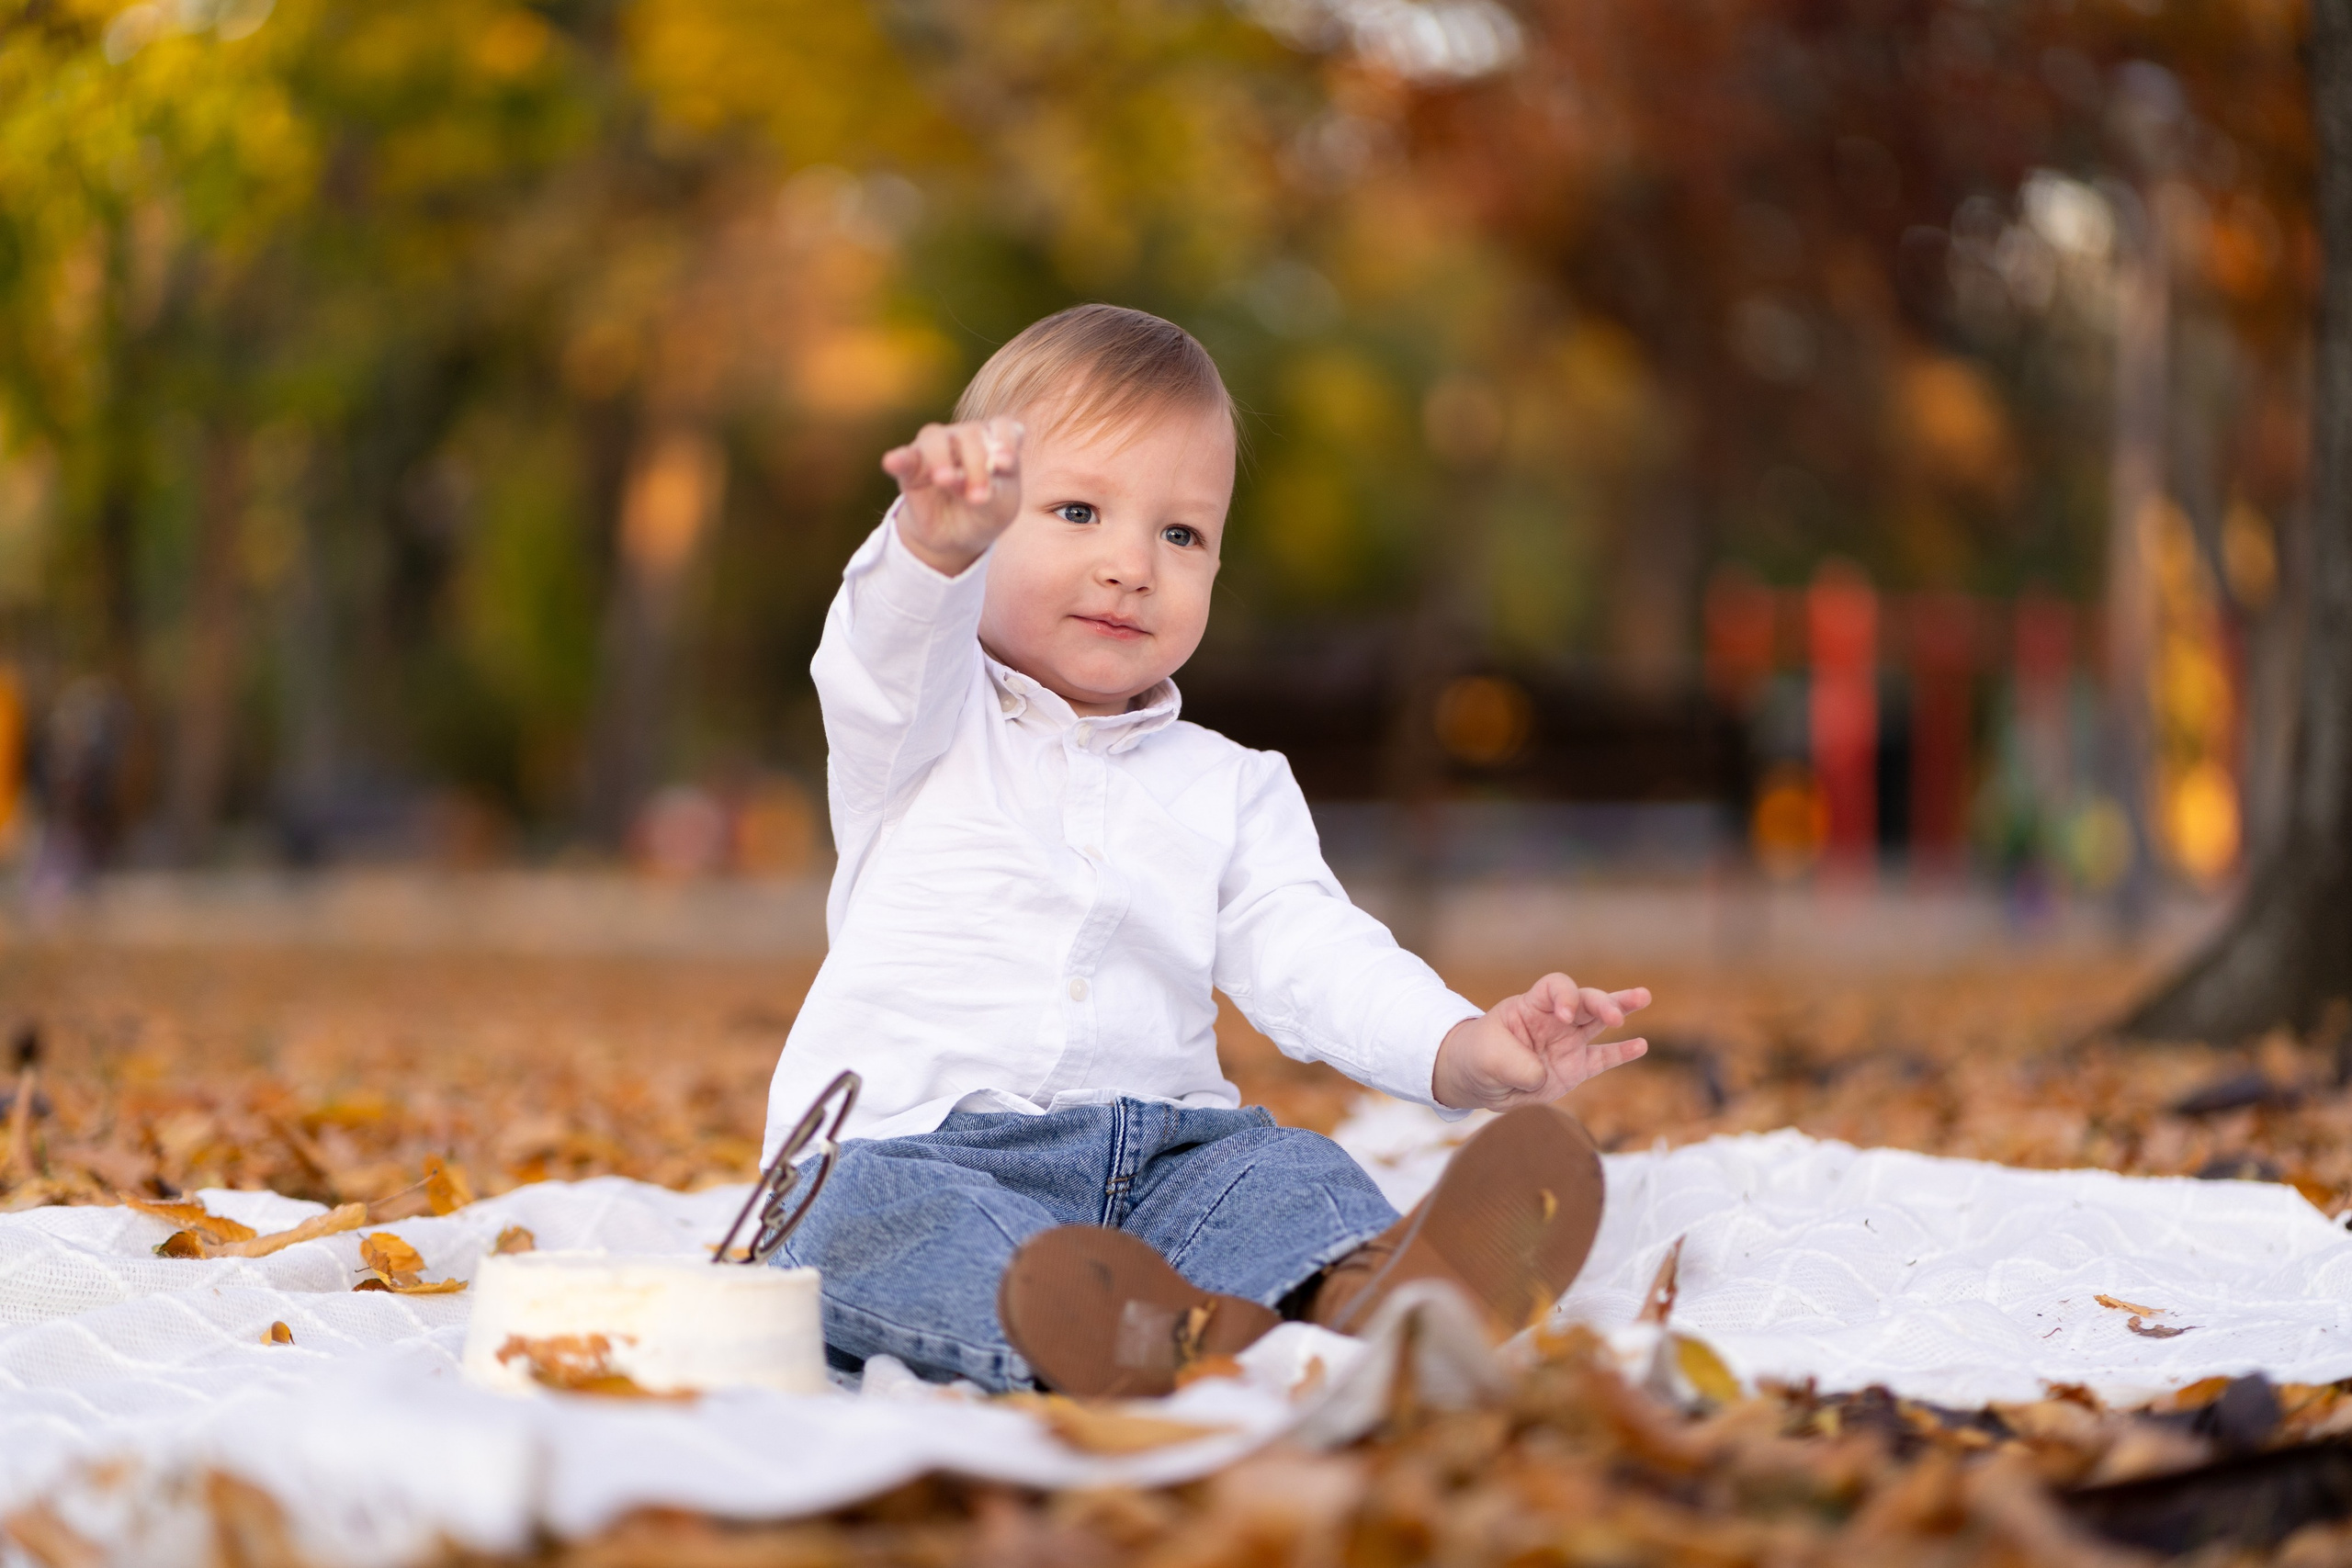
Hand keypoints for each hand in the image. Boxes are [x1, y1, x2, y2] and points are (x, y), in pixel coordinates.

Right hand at [881, 417, 1023, 575]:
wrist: (957, 538)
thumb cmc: (985, 513)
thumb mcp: (998, 508)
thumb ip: (989, 490)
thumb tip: (959, 478)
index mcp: (995, 443)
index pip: (1003, 428)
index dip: (1005, 440)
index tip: (1005, 463)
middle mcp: (966, 438)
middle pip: (970, 434)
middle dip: (976, 462)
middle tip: (978, 496)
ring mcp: (936, 448)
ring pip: (935, 438)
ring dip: (941, 459)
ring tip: (945, 480)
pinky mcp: (911, 467)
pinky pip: (903, 457)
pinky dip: (899, 458)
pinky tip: (891, 462)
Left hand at [1430, 975, 1650, 1111]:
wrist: (1478, 1079)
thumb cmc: (1479, 1057)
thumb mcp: (1487, 1058)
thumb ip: (1516, 1064)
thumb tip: (1543, 1075)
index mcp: (1531, 1006)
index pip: (1555, 987)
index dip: (1564, 996)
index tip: (1564, 1016)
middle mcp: (1554, 1020)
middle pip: (1585, 1000)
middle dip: (1603, 1003)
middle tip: (1616, 1015)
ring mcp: (1567, 1043)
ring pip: (1599, 1021)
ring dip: (1620, 1008)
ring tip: (1643, 997)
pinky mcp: (1575, 1068)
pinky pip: (1603, 1058)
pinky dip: (1622, 1052)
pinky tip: (1641, 1045)